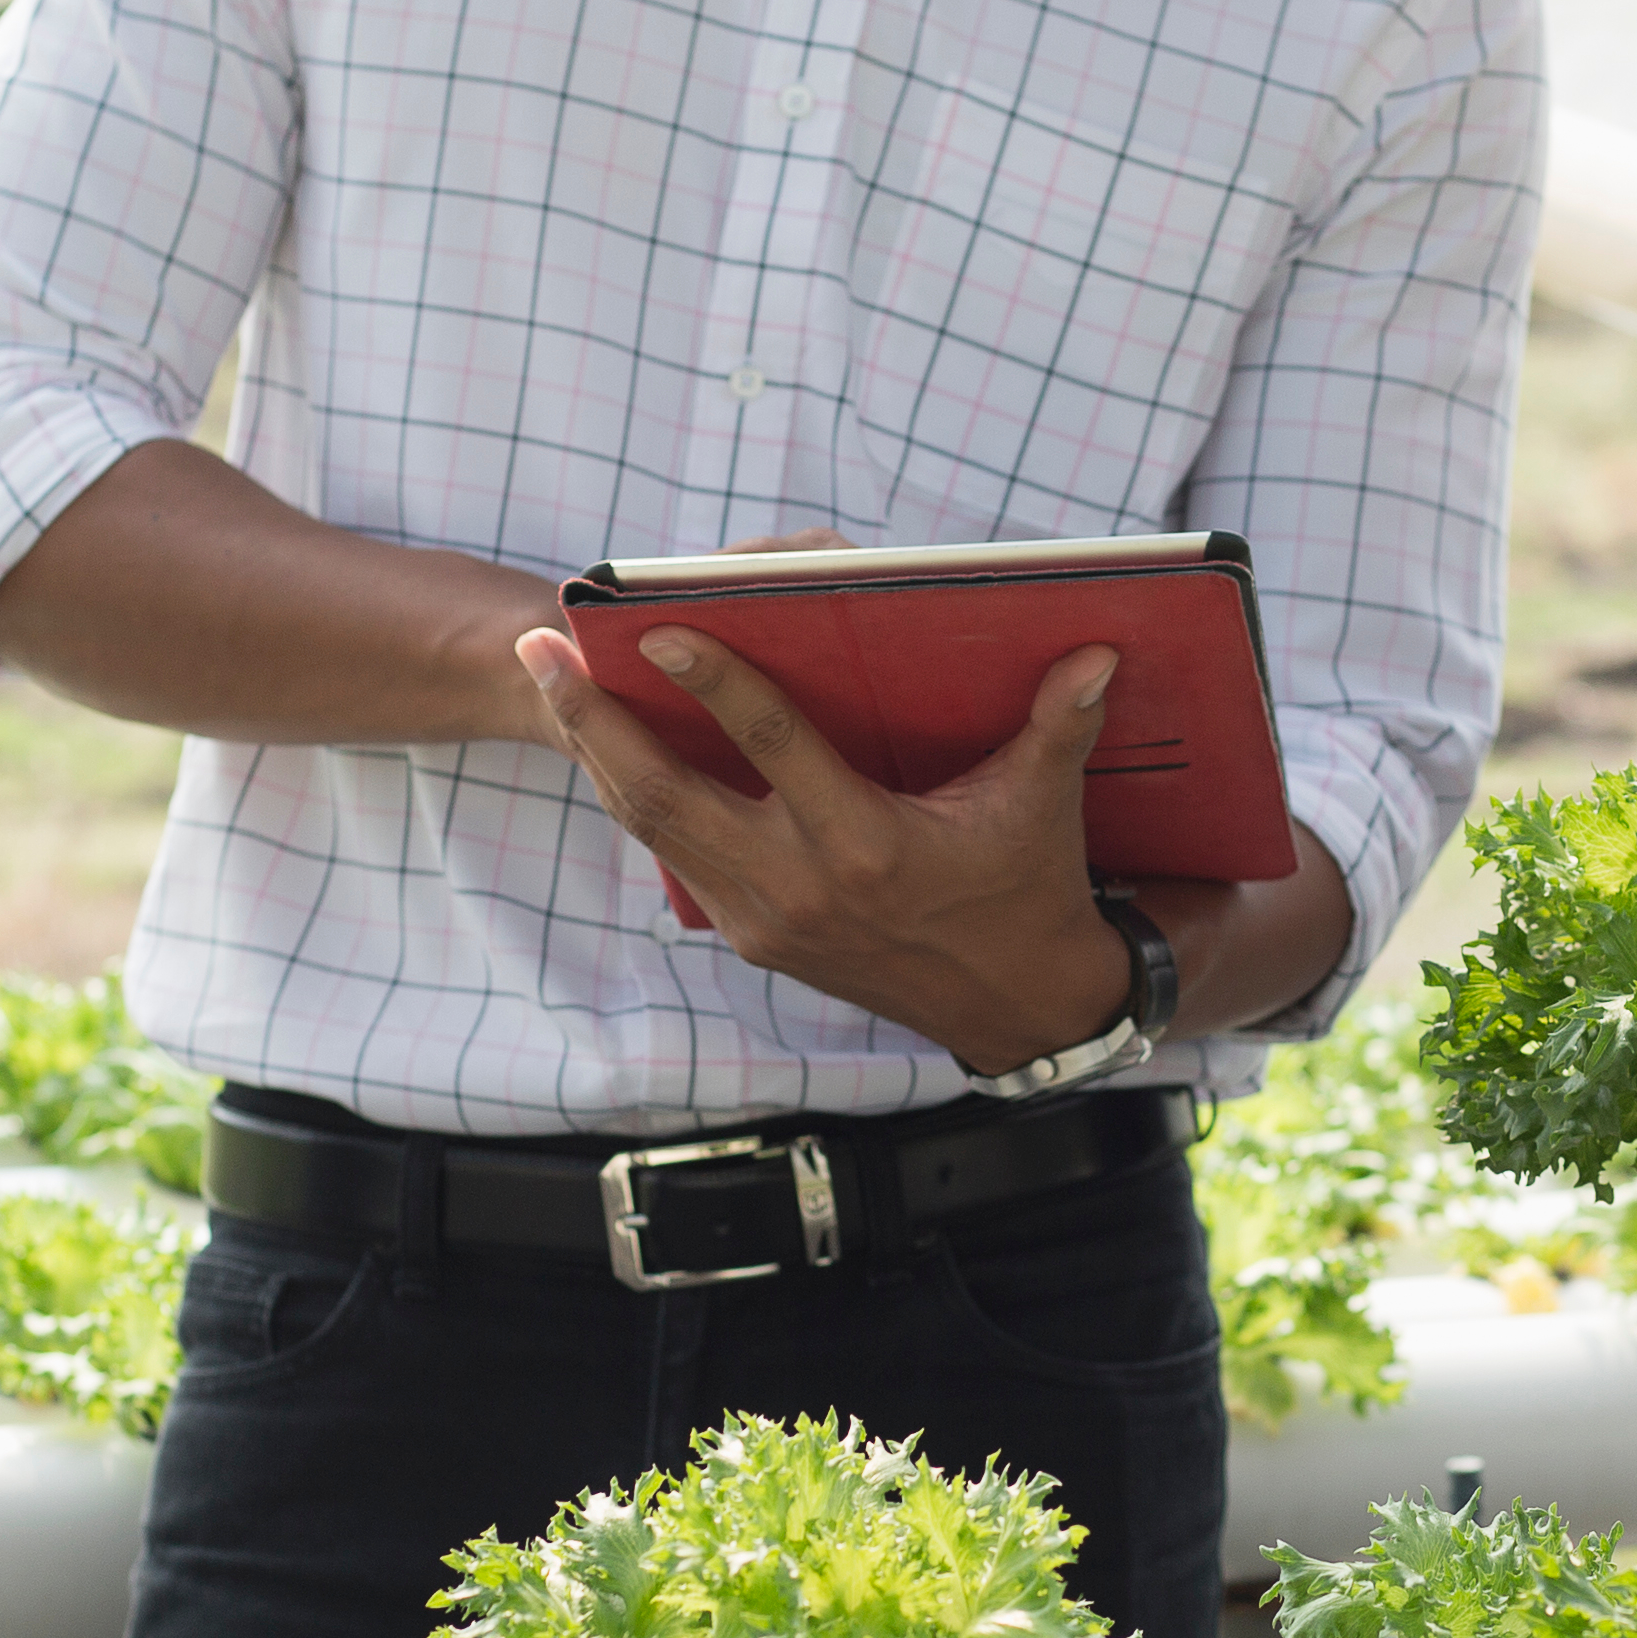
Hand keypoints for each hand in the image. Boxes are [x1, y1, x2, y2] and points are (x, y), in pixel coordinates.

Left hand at [514, 624, 1131, 1074]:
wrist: (1012, 1006)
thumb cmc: (1028, 888)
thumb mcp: (1041, 808)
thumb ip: (1058, 726)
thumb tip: (1098, 651)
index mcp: (867, 847)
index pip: (774, 748)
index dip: (715, 686)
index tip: (659, 631)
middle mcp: (799, 888)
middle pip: (666, 794)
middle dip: (593, 718)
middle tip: (538, 645)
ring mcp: (765, 920)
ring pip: (653, 826)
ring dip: (595, 751)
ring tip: (551, 678)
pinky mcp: (754, 938)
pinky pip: (676, 856)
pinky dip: (637, 796)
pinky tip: (609, 743)